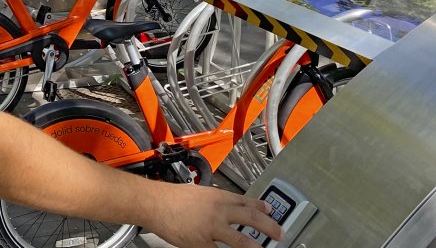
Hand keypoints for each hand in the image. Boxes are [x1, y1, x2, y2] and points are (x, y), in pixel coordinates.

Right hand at [142, 184, 282, 247]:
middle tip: (279, 234)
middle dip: (270, 228)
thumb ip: (216, 201)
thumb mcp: (200, 193)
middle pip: (252, 220)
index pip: (247, 202)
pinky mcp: (201, 243)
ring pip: (241, 241)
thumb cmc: (173, 197)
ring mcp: (212, 228)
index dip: (263, 209)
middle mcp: (220, 211)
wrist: (156, 203)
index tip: (271, 212)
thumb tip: (229, 207)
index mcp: (219, 197)